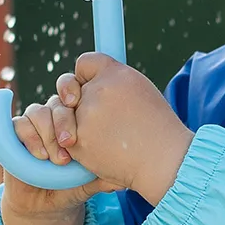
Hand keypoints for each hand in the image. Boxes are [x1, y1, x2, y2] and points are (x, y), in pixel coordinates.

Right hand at [0, 94, 115, 224]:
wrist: (44, 206)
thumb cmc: (70, 188)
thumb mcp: (88, 183)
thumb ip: (102, 178)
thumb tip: (123, 181)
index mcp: (75, 122)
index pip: (75, 95)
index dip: (75, 92)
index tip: (79, 104)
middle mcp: (54, 119)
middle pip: (56, 103)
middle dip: (63, 122)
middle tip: (70, 144)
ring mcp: (33, 126)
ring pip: (37, 112)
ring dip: (47, 133)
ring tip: (56, 159)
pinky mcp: (15, 136)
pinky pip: (18, 125)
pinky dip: (29, 137)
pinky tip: (40, 155)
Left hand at [39, 54, 193, 202]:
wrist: (163, 161)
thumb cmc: (157, 129)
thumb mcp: (140, 91)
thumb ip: (112, 83)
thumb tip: (85, 84)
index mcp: (115, 73)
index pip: (84, 63)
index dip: (82, 77)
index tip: (85, 88)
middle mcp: (98, 90)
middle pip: (68, 88)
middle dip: (73, 101)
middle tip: (81, 112)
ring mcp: (86, 116)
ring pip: (60, 113)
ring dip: (69, 124)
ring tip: (95, 137)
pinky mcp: (78, 142)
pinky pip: (63, 139)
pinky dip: (76, 146)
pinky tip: (97, 151)